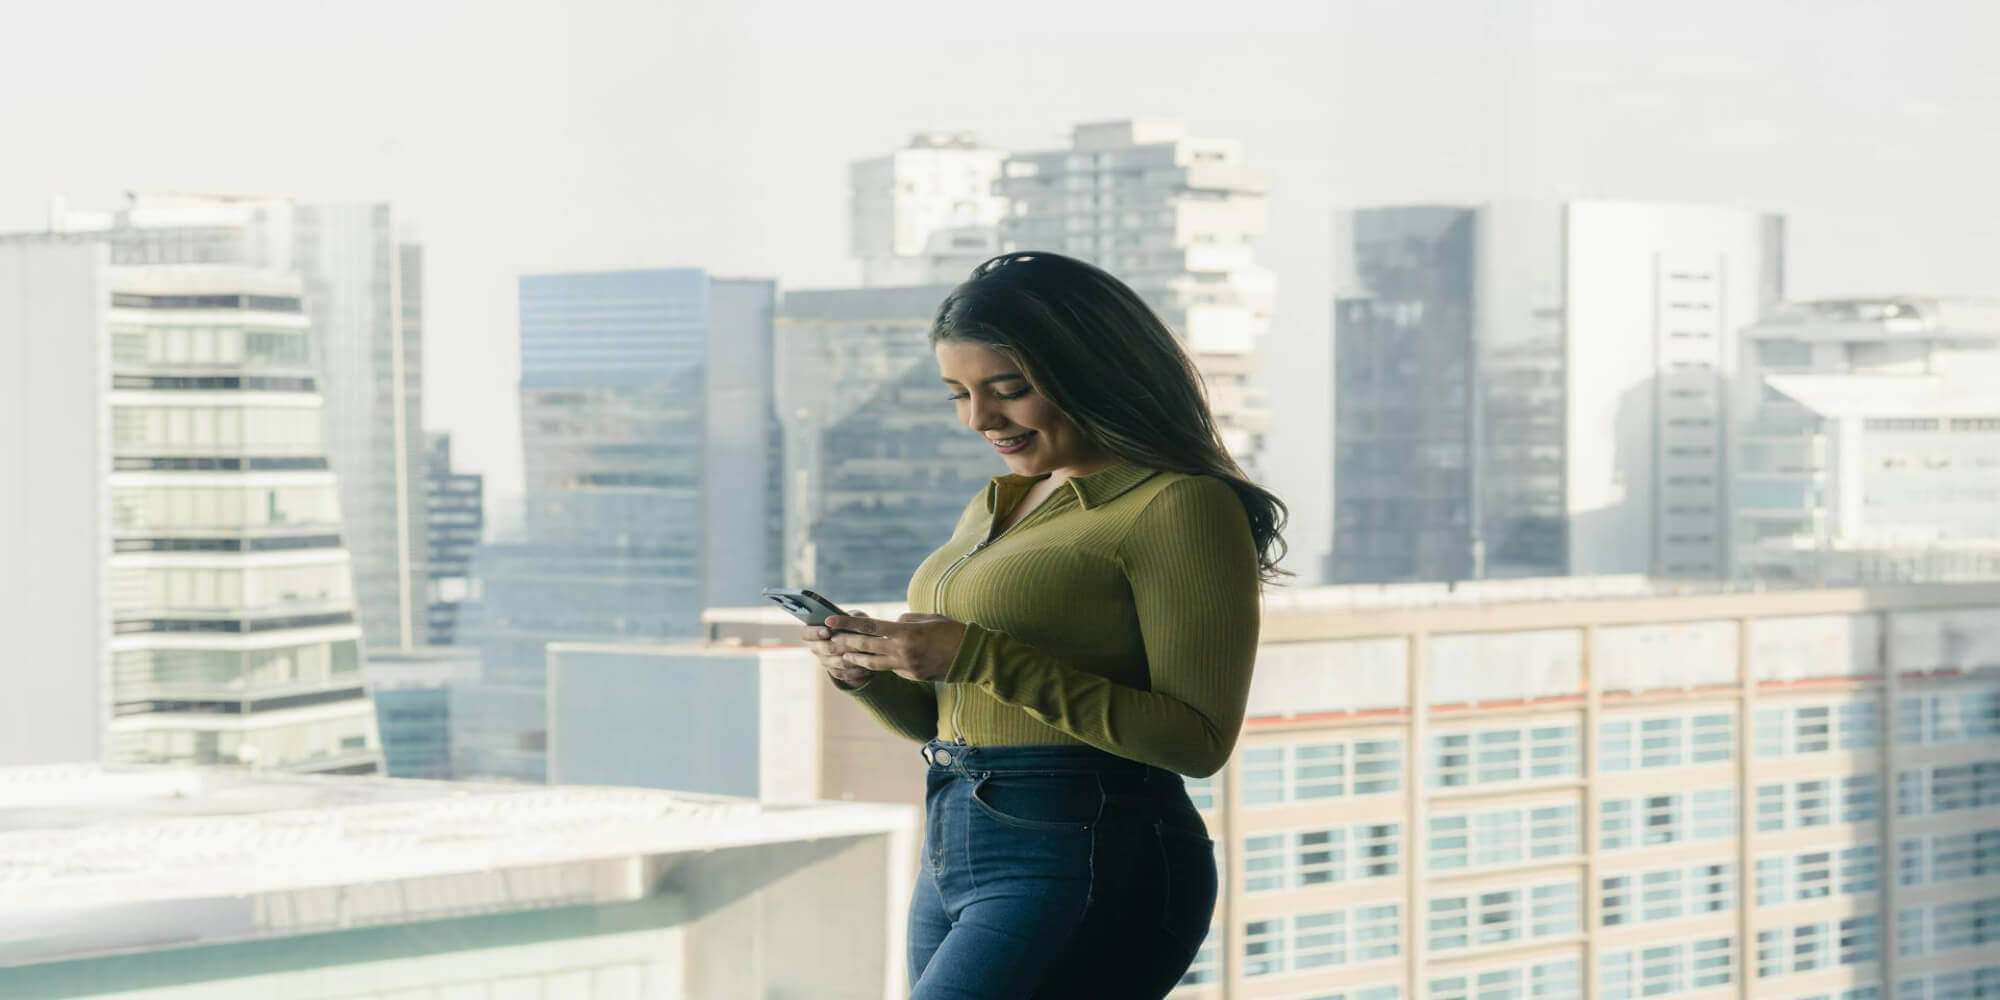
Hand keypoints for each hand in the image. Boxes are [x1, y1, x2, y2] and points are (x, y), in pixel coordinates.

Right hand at [802, 609, 875, 687]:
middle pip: (824, 648)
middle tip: (853, 643)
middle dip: (839, 645)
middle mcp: (816, 648)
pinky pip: (844, 674)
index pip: (807, 633)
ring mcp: (825, 662)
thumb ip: (852, 616)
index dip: (815, 633)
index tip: (827, 631)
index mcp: (813, 632)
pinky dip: (855, 671)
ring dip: (849, 658)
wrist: (860, 642)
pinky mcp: (836, 672)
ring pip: (835, 662)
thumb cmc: (854, 625)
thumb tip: (852, 617)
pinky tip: (866, 666)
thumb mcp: (854, 617)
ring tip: (863, 654)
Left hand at [825, 612, 967, 682]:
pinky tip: (880, 659)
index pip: (869, 626)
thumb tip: (892, 624)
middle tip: (831, 639)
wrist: (971, 656)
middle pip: (865, 646)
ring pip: (873, 664)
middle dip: (846, 642)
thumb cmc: (951, 631)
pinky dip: (884, 663)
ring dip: (858, 658)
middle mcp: (901, 651)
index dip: (847, 624)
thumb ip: (906, 621)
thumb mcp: (927, 618)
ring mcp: (906, 667)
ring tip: (845, 655)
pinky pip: (892, 669)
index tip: (830, 621)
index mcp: (905, 633)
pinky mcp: (912, 676)